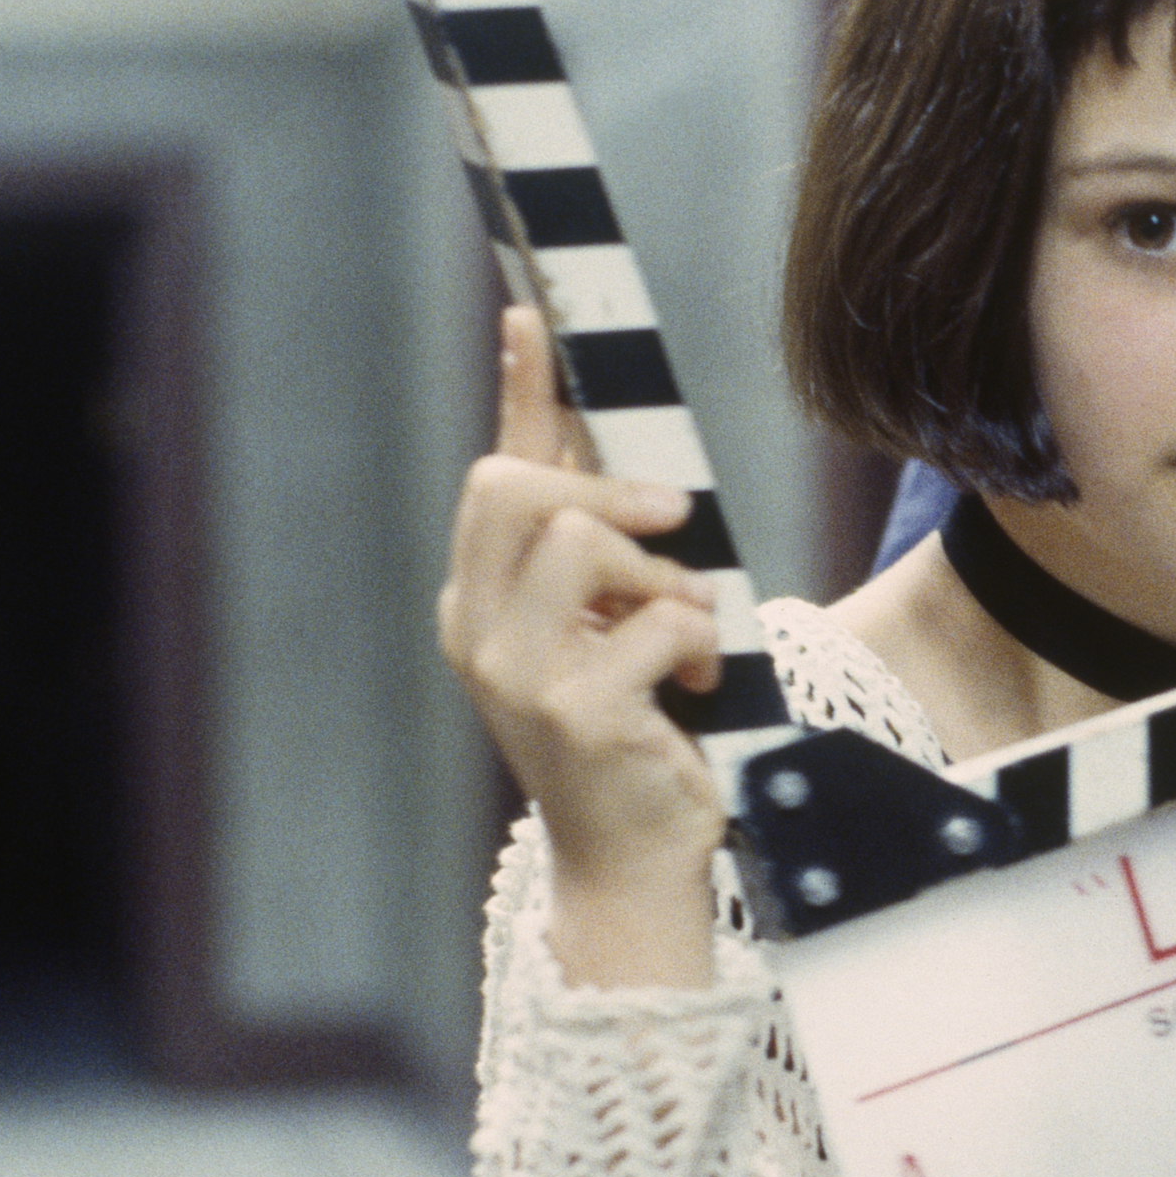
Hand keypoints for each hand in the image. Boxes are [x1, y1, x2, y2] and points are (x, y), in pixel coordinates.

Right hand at [440, 304, 728, 983]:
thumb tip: (618, 456)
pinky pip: (651, 619)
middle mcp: (477, 630)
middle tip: (677, 520)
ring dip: (662, 576)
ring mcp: (513, 674)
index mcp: (480, 601)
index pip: (492, 471)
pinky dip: (695, 640)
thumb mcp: (609, 628)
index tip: (530, 315)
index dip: (516, 388)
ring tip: (688, 633)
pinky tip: (697, 685)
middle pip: (519, 487)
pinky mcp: (570, 712)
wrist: (634, 861)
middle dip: (611, 489)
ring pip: (580, 540)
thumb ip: (604, 551)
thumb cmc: (635, 734)